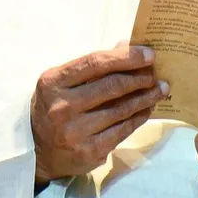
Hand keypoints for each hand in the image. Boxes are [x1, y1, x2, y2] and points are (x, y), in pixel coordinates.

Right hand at [31, 42, 168, 183]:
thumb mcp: (63, 82)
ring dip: (145, 97)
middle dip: (139, 77)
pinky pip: (122, 130)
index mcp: (54, 82)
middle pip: (111, 86)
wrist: (37, 150)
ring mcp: (75, 132)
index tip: (149, 54)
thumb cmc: (54, 106)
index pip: (95, 63)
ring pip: (121, 109)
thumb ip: (93, 65)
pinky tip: (147, 108)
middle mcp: (62, 107)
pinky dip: (139, 117)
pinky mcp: (89, 151)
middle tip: (155, 73)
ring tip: (159, 89)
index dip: (126, 57)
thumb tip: (127, 46)